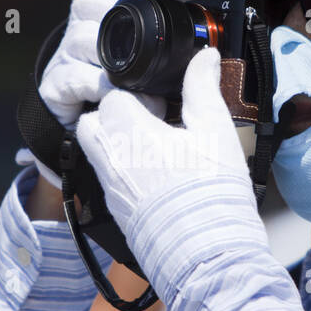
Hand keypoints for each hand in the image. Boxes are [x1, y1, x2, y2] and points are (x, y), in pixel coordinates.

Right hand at [23, 0, 156, 220]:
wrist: (89, 150)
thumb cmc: (127, 110)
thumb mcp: (156, 82)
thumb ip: (175, 65)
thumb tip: (207, 56)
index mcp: (104, 28)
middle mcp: (80, 38)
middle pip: (86, 5)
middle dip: (110, 11)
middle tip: (137, 31)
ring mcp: (65, 62)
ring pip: (78, 38)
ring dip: (108, 53)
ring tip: (133, 75)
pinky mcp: (55, 90)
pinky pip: (70, 77)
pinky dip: (94, 83)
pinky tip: (112, 92)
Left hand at [74, 47, 266, 297]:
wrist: (204, 253)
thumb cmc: (211, 193)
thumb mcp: (215, 130)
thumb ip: (203, 88)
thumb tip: (203, 57)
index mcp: (128, 130)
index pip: (114, 96)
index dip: (138, 95)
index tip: (161, 104)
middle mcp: (109, 157)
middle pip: (95, 122)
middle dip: (117, 117)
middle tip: (151, 124)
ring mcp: (109, 187)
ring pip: (97, 151)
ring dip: (117, 144)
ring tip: (152, 150)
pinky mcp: (115, 210)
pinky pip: (107, 180)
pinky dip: (123, 172)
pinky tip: (155, 177)